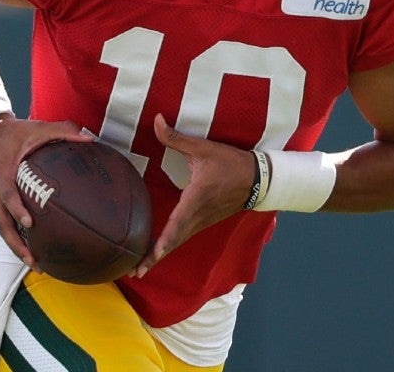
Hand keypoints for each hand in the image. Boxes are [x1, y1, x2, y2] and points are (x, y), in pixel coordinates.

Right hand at [0, 116, 92, 267]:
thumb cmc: (14, 131)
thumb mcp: (37, 127)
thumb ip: (63, 130)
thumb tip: (90, 138)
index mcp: (3, 173)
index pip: (8, 195)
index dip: (17, 210)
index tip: (29, 224)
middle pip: (1, 224)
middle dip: (16, 245)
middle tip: (34, 260)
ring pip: (1, 228)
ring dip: (15, 246)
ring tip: (34, 262)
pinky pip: (2, 222)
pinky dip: (13, 236)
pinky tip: (30, 247)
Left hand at [135, 113, 254, 276]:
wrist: (258, 178)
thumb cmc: (230, 163)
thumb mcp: (203, 148)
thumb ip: (176, 137)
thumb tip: (156, 120)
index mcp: (195, 200)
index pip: (176, 225)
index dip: (162, 242)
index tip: (150, 258)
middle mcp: (198, 216)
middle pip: (174, 241)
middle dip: (154, 258)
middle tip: (135, 272)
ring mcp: (202, 221)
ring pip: (178, 241)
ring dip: (161, 254)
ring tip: (142, 268)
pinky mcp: (205, 220)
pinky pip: (184, 236)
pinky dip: (170, 245)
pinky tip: (159, 249)